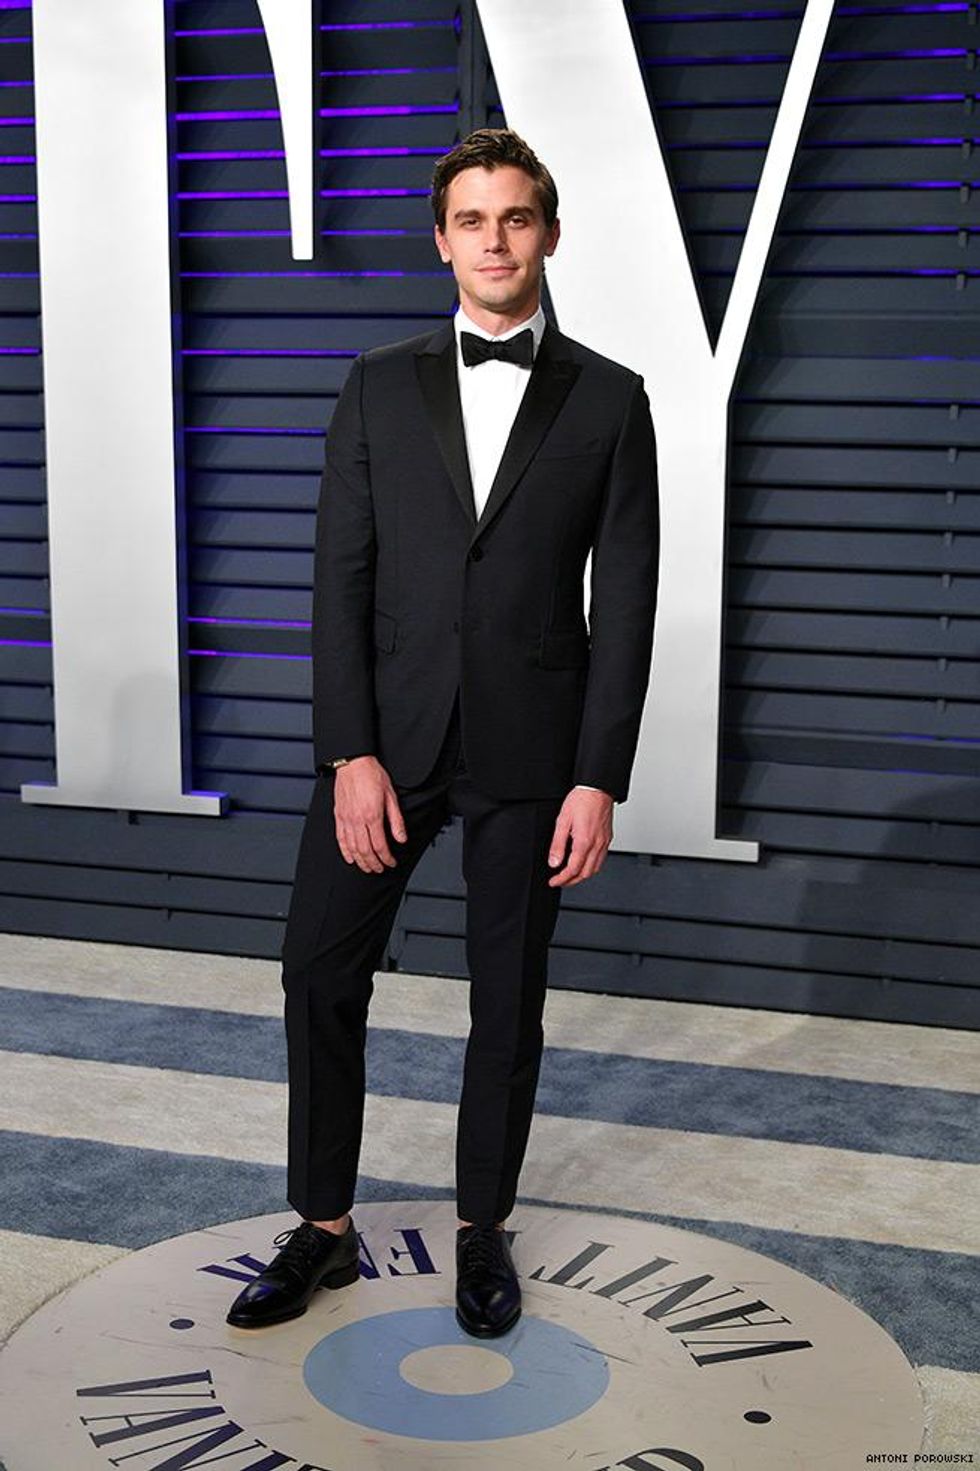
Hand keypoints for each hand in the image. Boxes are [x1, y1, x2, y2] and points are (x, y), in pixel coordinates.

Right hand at [333, 756, 406, 872]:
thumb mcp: (391, 796)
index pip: (380, 845)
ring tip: (368, 868)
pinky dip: (345, 852)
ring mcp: (346, 819)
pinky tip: (351, 858)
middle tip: (380, 869)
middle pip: (365, 851)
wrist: (353, 763)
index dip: (386, 858)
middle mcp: (357, 820)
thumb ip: (396, 820)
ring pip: (352, 848)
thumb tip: (401, 838)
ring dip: (361, 861)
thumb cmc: (372, 775)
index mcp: (372, 815)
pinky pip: (340, 839)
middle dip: (374, 864)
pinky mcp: (339, 816)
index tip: (391, 862)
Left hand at [547, 787, 613, 887]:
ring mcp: (604, 842)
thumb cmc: (581, 800)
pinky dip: (591, 867)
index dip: (562, 879)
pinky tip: (584, 863)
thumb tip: (554, 862)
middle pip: (585, 873)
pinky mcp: (607, 838)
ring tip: (570, 876)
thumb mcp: (562, 821)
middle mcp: (597, 844)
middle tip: (560, 882)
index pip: (573, 869)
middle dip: (571, 881)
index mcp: (584, 841)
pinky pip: (601, 859)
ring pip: (595, 869)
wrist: (598, 788)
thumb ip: (558, 844)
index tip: (554, 881)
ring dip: (582, 876)